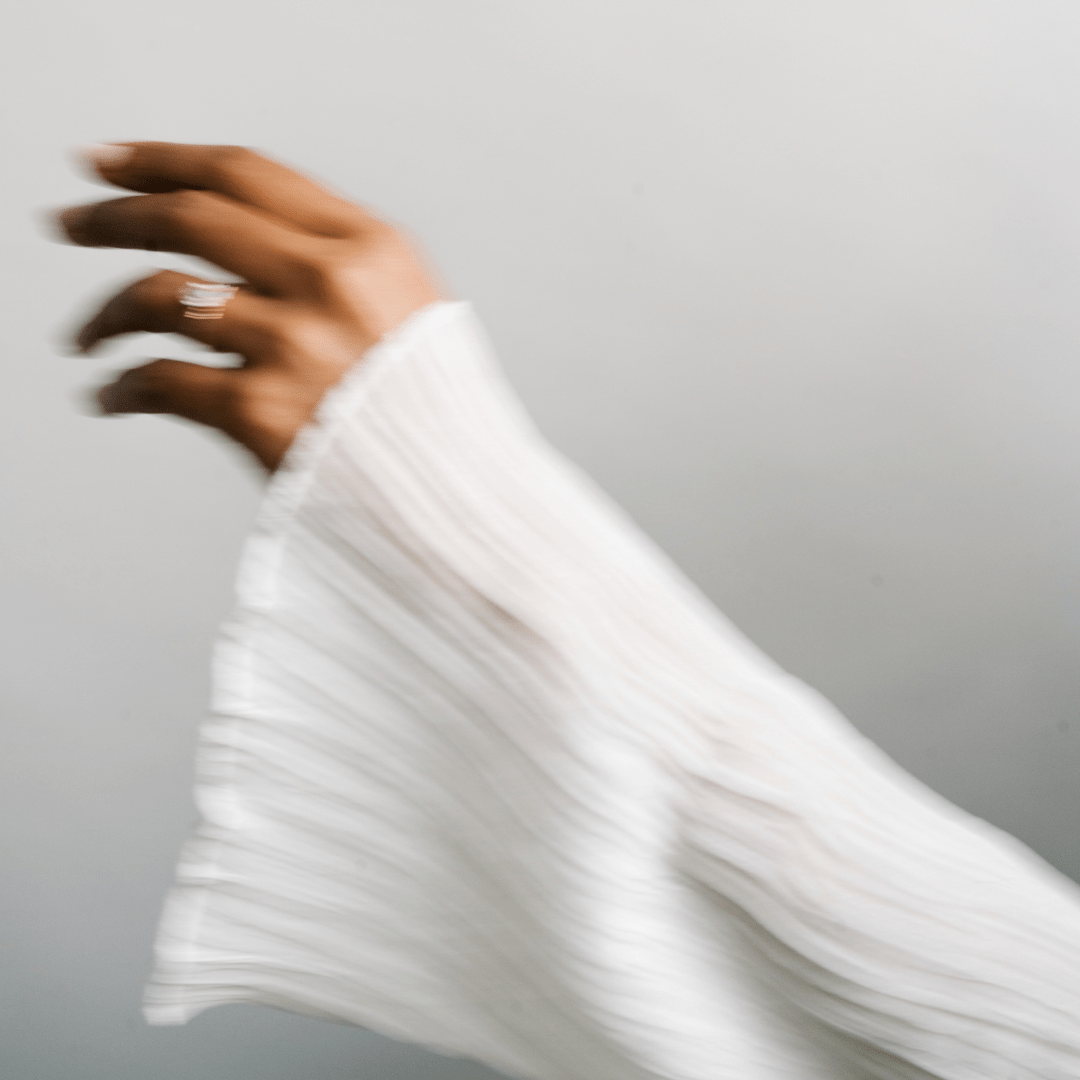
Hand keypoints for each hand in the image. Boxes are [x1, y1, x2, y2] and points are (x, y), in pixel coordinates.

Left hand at [57, 142, 444, 471]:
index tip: (111, 161)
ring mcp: (292, 347)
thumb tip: (249, 243)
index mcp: (370, 246)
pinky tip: (110, 393)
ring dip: (104, 314)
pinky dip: (122, 388)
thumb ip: (341, 266)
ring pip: (158, 297)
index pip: (244, 174)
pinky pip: (161, 382)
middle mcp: (328, 283)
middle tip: (71, 221)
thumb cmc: (438, 417)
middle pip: (189, 218)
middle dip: (111, 214)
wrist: (459, 502)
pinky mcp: (261, 413)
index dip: (163, 160)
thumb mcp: (413, 309)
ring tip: (87, 335)